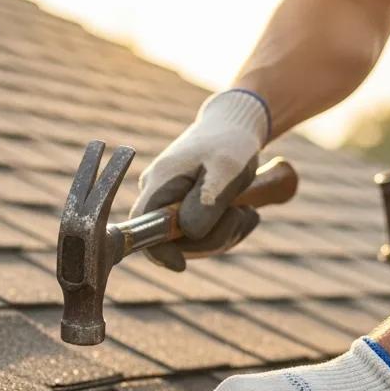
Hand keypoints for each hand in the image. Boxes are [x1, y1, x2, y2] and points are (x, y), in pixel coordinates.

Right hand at [132, 89, 269, 270]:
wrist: (238, 125)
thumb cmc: (232, 143)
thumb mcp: (226, 170)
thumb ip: (207, 203)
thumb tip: (189, 234)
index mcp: (160, 183)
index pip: (141, 230)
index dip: (157, 253)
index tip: (181, 265)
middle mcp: (158, 195)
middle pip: (173, 242)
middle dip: (212, 238)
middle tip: (242, 214)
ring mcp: (172, 204)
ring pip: (194, 242)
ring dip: (226, 233)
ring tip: (247, 208)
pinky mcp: (187, 209)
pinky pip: (204, 235)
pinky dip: (227, 229)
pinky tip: (244, 211)